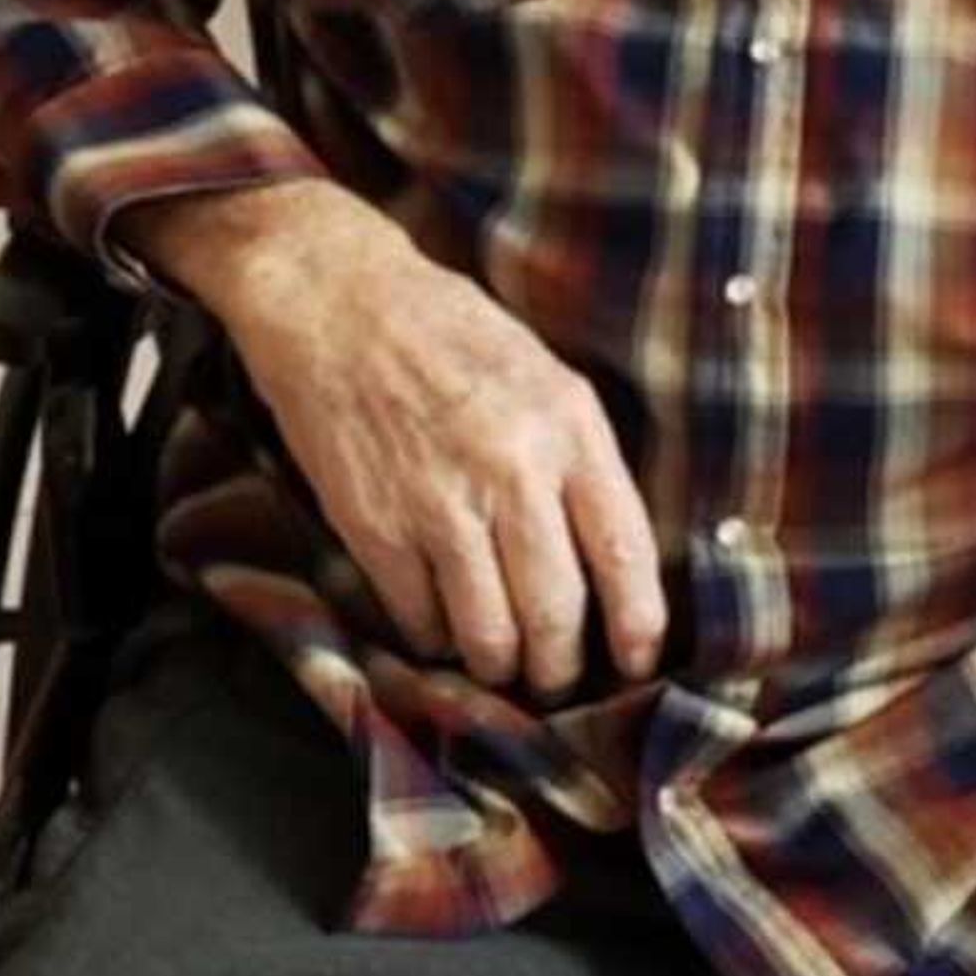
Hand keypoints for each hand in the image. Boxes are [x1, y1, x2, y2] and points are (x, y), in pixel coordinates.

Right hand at [118, 178, 668, 698]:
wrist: (337, 297)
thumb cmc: (446, 328)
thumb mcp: (541, 371)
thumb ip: (576, 455)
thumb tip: (607, 556)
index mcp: (569, 425)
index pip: (625, 551)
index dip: (638, 624)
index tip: (637, 659)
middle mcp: (514, 469)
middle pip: (556, 613)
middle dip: (559, 667)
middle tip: (555, 677)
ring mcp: (441, 503)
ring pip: (488, 634)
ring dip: (497, 665)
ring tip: (497, 661)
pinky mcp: (376, 528)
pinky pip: (419, 619)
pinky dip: (431, 637)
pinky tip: (435, 622)